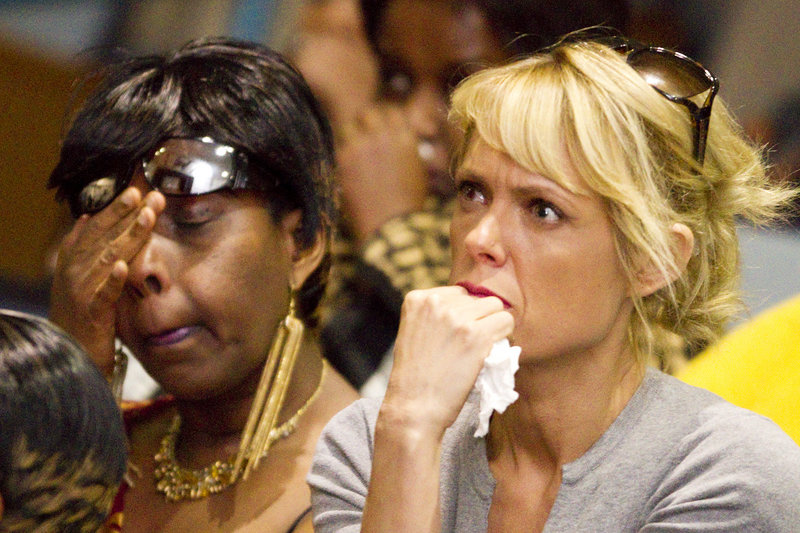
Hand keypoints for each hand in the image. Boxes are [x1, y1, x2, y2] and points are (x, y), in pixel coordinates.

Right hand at [49, 187, 164, 374]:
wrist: (69, 357)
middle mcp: (74, 273)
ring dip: (128, 237)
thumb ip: (84, 249)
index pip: (96, 229)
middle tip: (147, 194)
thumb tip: (86, 218)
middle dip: (126, 214)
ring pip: (108, 259)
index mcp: (73, 261)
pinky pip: (103, 295)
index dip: (115, 209)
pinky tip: (122, 267)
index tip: (137, 191)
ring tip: (146, 217)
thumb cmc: (80, 316)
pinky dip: (112, 281)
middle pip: (104, 237)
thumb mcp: (81, 279)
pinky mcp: (91, 315)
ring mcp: (82, 293)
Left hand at [335, 104, 428, 245]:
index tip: (379, 125)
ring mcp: (361, 146)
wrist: (391, 226)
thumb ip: (406, 146)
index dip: (384, 117)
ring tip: (352, 149)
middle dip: (365, 121)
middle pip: (368, 113)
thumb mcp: (417, 169)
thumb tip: (397, 136)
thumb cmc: (408, 203)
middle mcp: (383, 136)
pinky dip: (341, 153)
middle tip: (362, 134)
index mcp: (405, 137)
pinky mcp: (343, 159)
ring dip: (350, 135)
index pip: (391, 111)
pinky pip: (337, 145)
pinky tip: (344, 164)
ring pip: (349, 126)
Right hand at [382, 286, 514, 438]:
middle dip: (479, 318)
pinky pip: (506, 322)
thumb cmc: (415, 377)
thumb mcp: (415, 333)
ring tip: (481, 347)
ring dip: (493, 325)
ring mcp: (456, 317)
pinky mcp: (476, 335)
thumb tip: (474, 306)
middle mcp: (435, 302)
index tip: (456, 336)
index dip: (463, 314)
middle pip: (477, 298)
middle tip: (471, 344)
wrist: (414, 408)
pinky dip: (504, 336)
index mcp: (417, 298)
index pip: (458, 293)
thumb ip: (436, 315)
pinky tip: (490, 352)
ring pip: (496, 306)